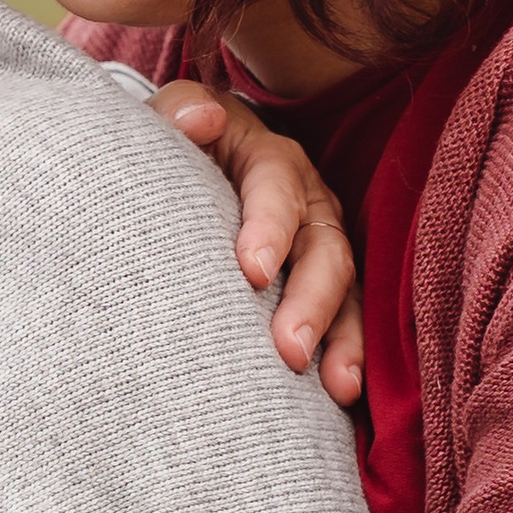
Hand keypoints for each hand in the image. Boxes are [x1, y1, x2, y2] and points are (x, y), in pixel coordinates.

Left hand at [150, 81, 364, 405]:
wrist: (185, 167)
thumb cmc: (172, 148)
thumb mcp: (167, 122)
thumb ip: (176, 113)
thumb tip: (203, 119)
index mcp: (268, 158)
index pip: (275, 187)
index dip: (269, 226)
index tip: (251, 272)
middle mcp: (307, 201)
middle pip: (324, 247)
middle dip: (311, 300)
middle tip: (289, 350)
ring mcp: (319, 245)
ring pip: (344, 290)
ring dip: (343, 340)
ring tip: (337, 388)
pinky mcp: (321, 285)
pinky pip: (343, 320)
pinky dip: (345, 356)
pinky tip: (340, 398)